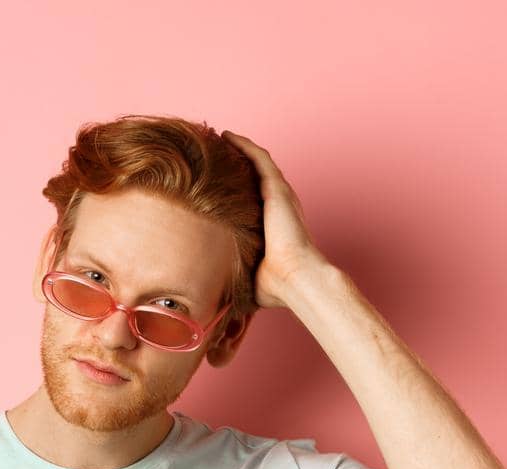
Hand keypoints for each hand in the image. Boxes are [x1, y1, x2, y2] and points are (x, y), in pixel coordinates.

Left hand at [221, 129, 330, 309]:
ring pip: (257, 162)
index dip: (236, 185)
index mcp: (273, 223)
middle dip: (236, 162)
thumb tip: (212, 294)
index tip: (216, 180)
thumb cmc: (275, 286)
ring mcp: (279, 195)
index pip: (252, 196)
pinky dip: (243, 145)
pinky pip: (258, 158)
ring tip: (217, 139)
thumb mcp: (246, 275)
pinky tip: (226, 136)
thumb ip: (232, 274)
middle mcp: (278, 205)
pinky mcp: (277, 189)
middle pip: (254, 175)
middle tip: (213, 152)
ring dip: (238, 149)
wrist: (295, 279)